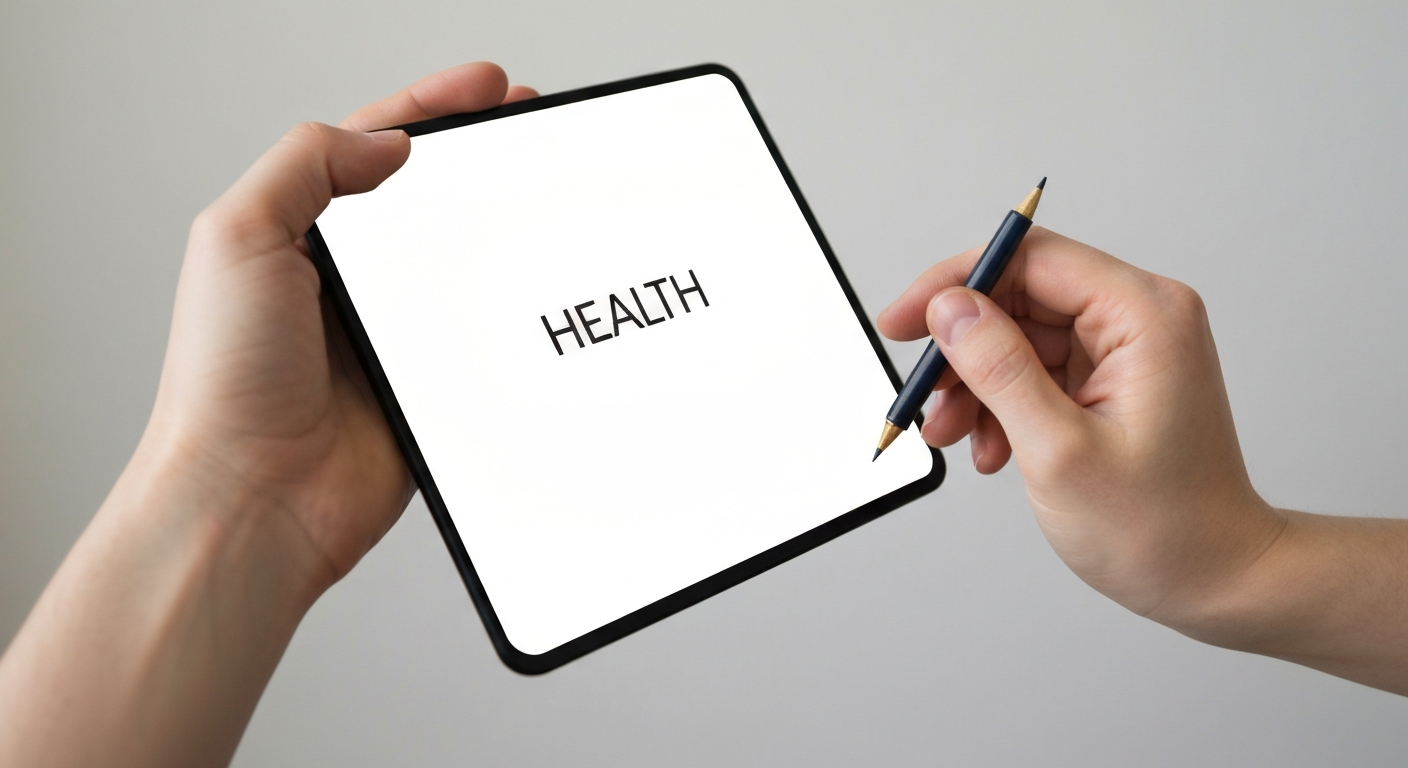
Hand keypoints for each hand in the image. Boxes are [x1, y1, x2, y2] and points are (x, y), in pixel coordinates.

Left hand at [0, 62, 537, 767]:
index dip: (429, 109)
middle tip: (529, 124)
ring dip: (506, 231)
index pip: (372, 151)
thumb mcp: (238, 237)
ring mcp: (395, 336)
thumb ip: (304, 166)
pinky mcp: (433, 388)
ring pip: (467, 265)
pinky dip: (514, 315)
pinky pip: (487, 339)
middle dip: (482, 160)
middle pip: (431, 201)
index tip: (484, 87)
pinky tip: (536, 292)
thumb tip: (385, 143)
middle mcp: (349, 283)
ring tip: (545, 192)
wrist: (255, 499)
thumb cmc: (225, 385)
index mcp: (300, 238)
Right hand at [876, 228, 1283, 628]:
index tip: (904, 321)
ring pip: (1019, 337)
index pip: (1031, 258)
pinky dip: (1000, 404)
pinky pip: (1035, 370)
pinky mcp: (1111, 380)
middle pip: (1020, 296)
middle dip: (961, 347)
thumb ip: (999, 369)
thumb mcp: (1058, 449)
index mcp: (1143, 315)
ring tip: (951, 434)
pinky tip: (989, 448)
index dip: (956, 283)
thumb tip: (950, 310)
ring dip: (974, 384)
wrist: (1215, 580)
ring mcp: (1126, 350)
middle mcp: (1139, 318)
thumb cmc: (1162, 528)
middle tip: (920, 393)